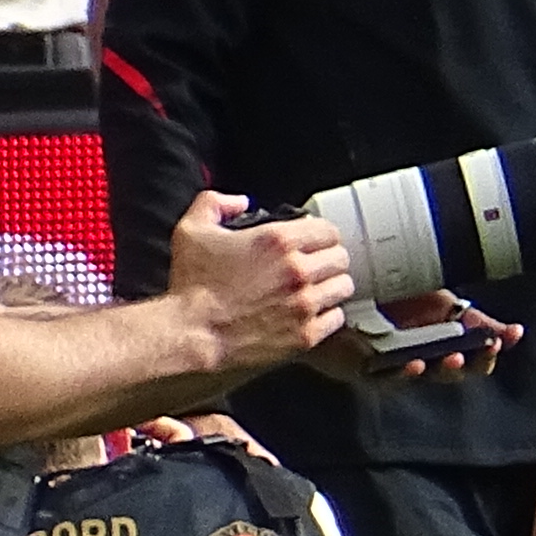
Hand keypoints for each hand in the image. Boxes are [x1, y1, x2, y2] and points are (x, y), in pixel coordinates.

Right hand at [165, 187, 352, 381]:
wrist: (191, 332)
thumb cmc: (192, 285)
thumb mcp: (192, 230)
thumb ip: (215, 203)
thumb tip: (239, 202)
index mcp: (278, 241)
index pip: (329, 230)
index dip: (321, 234)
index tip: (313, 242)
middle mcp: (298, 271)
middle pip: (341, 257)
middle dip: (328, 258)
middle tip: (316, 265)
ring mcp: (305, 304)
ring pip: (344, 286)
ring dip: (332, 285)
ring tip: (317, 288)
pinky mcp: (306, 333)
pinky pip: (337, 318)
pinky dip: (329, 314)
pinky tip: (314, 312)